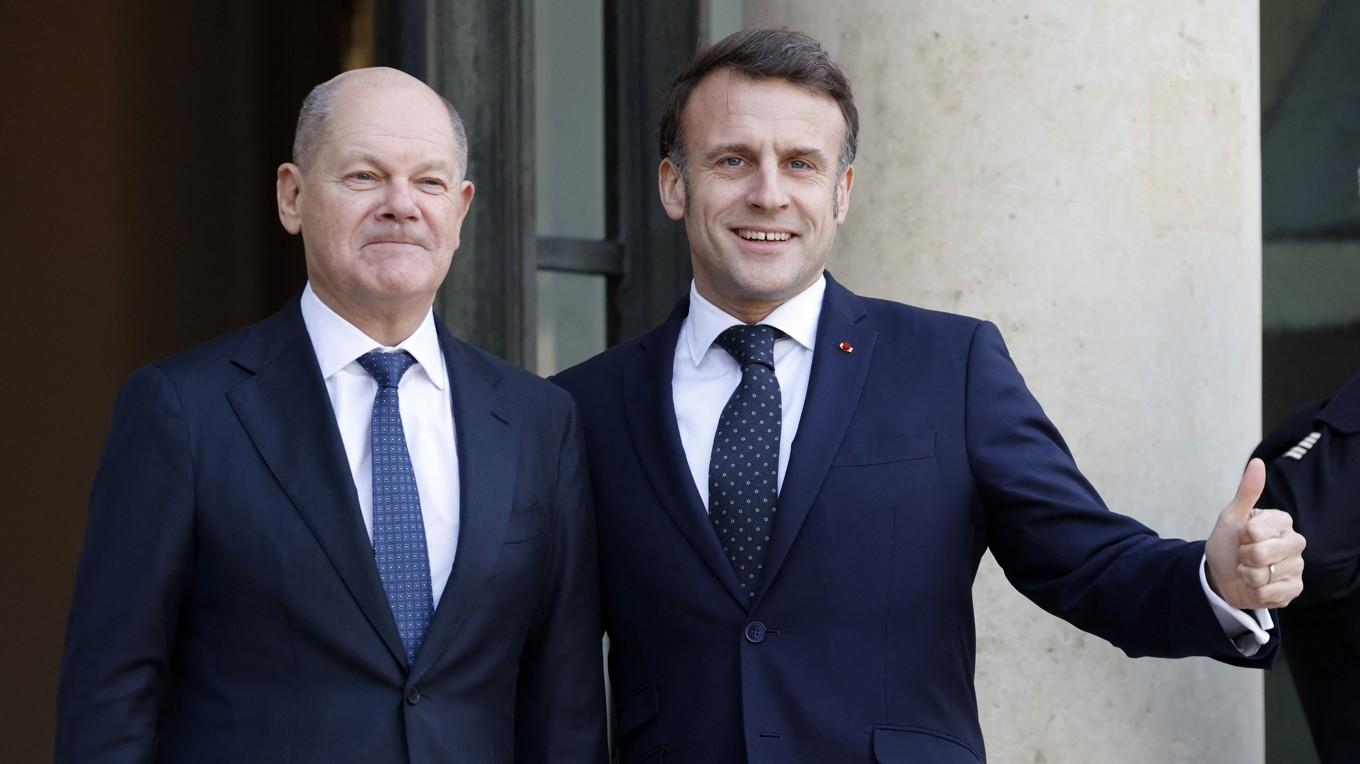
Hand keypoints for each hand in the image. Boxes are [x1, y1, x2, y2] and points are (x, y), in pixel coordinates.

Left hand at [1204, 458, 1305, 608]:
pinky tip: (1257, 586)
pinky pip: (1271, 594)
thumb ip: (1247, 491)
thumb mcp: (1232, 516)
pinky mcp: (1294, 589)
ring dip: (1247, 575)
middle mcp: (1294, 542)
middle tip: (1243, 555)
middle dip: (1242, 557)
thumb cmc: (1228, 542)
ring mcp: (1297, 567)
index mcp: (1282, 521)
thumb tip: (1258, 463)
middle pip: (1260, 554)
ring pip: (1263, 576)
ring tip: (1248, 570)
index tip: (1241, 536)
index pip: (1255, 531)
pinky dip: (1256, 592)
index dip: (1241, 536)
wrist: (1222, 574)